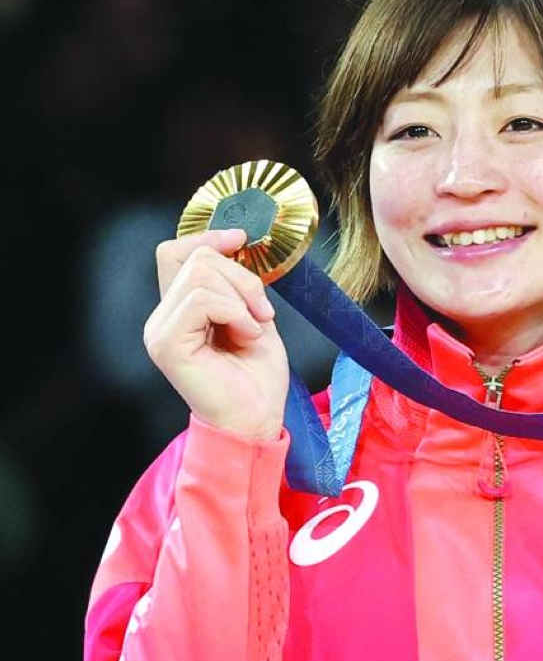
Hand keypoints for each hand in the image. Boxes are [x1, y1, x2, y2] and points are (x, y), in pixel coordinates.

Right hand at [143, 228, 288, 439]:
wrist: (258, 422)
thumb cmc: (257, 382)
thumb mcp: (254, 319)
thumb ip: (238, 286)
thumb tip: (236, 242)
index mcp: (179, 313)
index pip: (176, 253)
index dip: (208, 237)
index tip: (242, 239)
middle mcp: (162, 319)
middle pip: (194, 257)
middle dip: (240, 276)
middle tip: (264, 312)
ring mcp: (160, 330)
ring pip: (200, 273)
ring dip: (241, 296)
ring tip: (254, 328)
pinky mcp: (167, 343)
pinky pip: (202, 298)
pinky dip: (235, 310)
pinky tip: (247, 334)